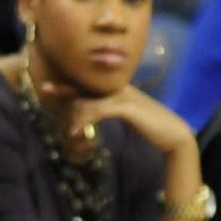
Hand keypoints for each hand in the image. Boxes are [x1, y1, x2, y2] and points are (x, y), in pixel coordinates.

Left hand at [36, 80, 195, 157]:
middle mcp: (120, 88)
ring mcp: (124, 96)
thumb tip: (99, 115)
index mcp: (120, 90)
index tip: (52, 86)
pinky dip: (86, 120)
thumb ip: (115, 112)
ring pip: (90, 101)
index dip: (71, 85)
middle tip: (44, 88)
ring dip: (77, 117)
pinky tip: (76, 132)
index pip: (91, 85)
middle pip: (87, 86)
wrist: (175, 135)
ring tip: (69, 132)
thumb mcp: (130, 118)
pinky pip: (99, 110)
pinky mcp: (127, 107)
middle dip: (65, 89)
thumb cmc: (154, 128)